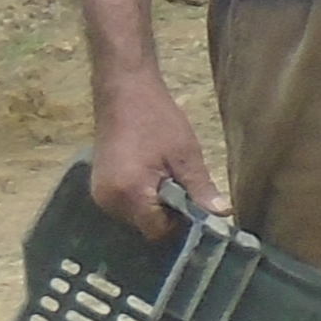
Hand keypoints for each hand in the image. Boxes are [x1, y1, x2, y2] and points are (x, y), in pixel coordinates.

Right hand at [91, 73, 223, 241]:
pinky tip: (148, 174)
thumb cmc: (156, 118)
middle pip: (145, 226)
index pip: (158, 231)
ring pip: (135, 216)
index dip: (178, 222)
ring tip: (162, 174)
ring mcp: (99, 194)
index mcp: (130, 194)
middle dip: (165, 213)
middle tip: (178, 183)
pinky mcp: (98, 187)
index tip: (191, 203)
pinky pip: (124, 204)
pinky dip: (138, 196)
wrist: (124, 89)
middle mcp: (109, 200)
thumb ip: (201, 189)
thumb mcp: (185, 154)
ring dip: (151, 204)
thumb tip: (222, 214)